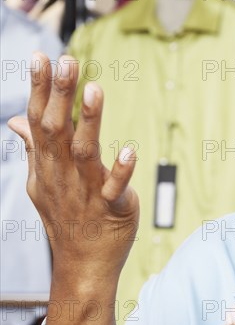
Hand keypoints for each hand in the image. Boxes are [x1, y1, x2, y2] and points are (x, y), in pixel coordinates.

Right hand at [8, 53, 138, 324]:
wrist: (82, 266)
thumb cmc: (66, 217)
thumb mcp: (42, 182)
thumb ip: (34, 149)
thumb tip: (15, 122)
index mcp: (47, 166)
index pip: (39, 123)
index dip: (40, 90)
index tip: (42, 58)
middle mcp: (62, 176)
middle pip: (57, 132)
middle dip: (61, 96)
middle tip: (67, 62)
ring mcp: (86, 193)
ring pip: (85, 154)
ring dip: (89, 123)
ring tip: (95, 91)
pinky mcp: (112, 210)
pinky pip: (115, 190)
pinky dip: (121, 172)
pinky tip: (129, 150)